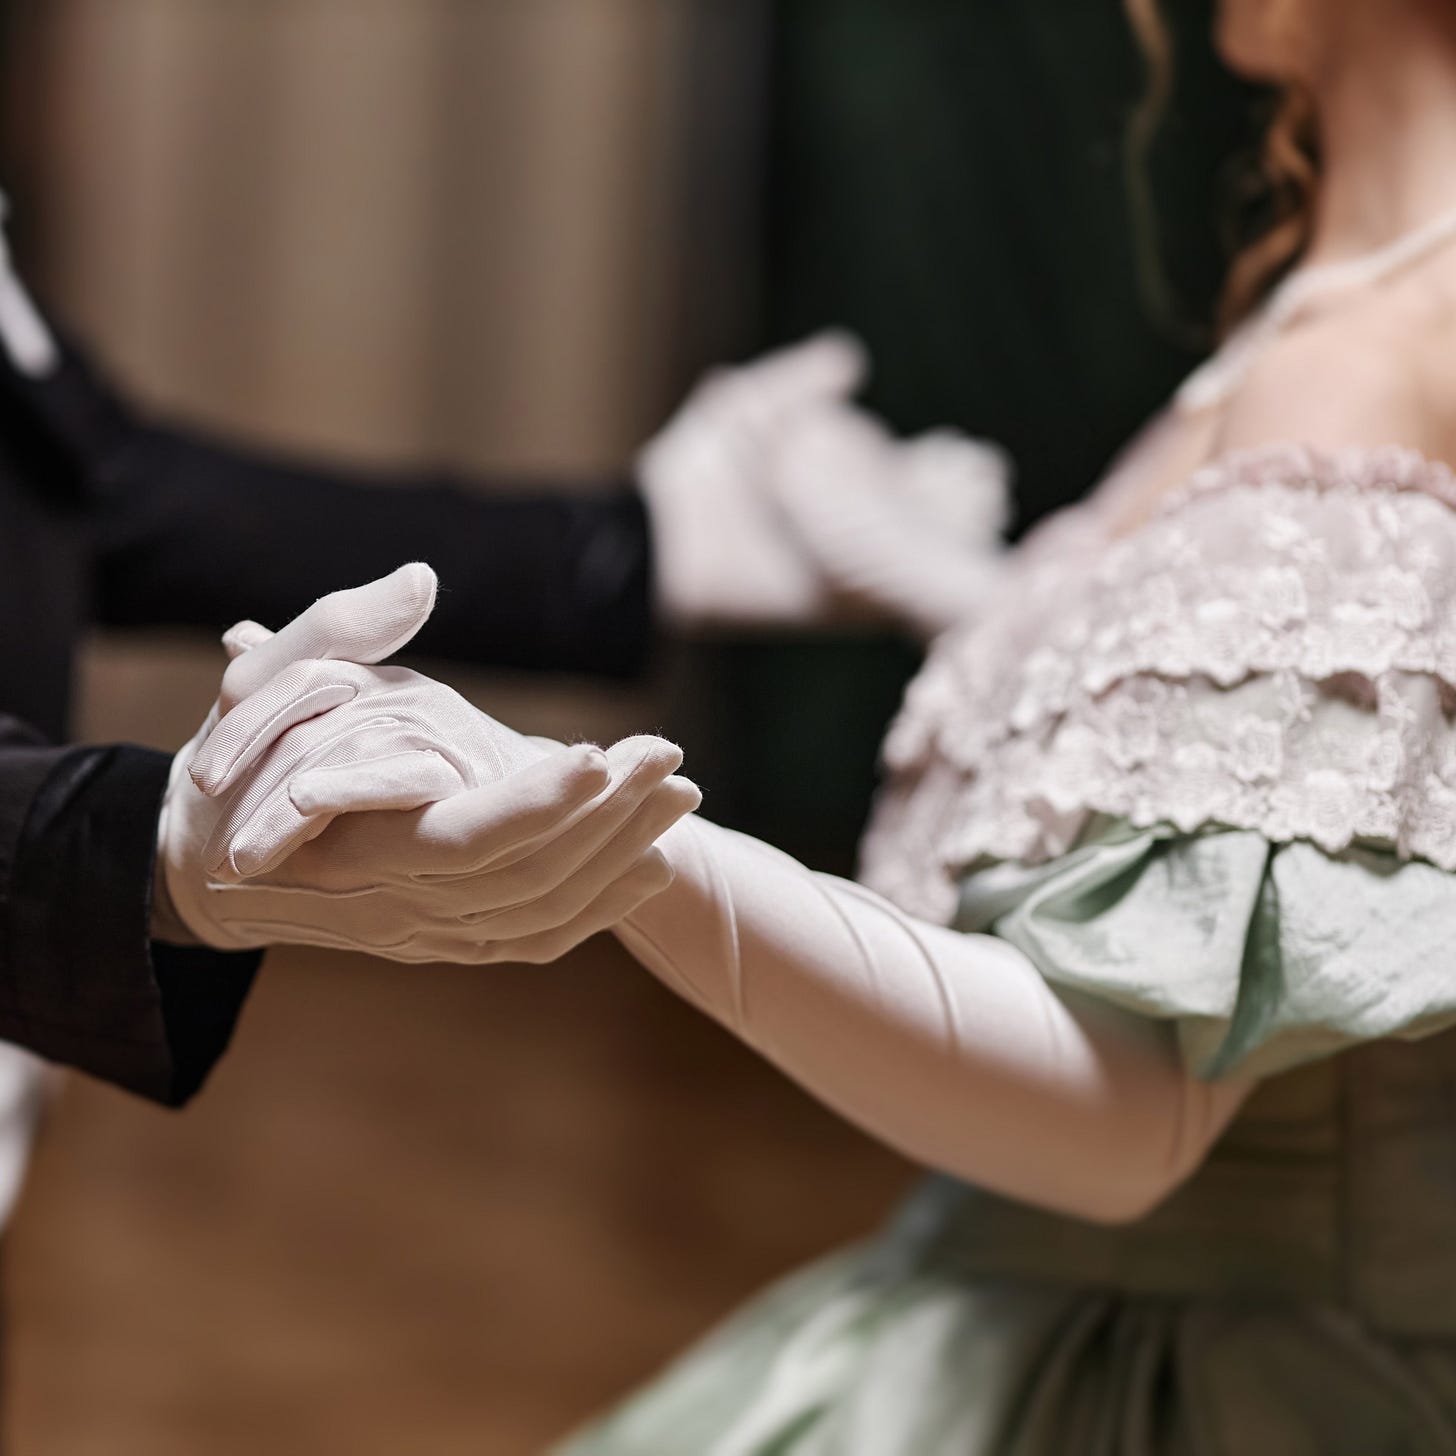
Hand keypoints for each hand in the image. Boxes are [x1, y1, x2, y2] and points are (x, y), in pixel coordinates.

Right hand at [157, 565, 700, 962]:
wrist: (204, 868)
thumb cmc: (228, 767)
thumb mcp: (259, 690)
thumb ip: (334, 631)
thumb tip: (419, 578)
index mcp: (354, 851)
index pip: (465, 841)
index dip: (536, 804)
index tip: (598, 753)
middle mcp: (401, 911)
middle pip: (528, 879)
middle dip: (608, 817)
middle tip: (670, 754)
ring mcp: (429, 937)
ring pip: (545, 911)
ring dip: (620, 854)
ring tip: (679, 793)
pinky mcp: (448, 941)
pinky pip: (539, 938)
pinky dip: (601, 906)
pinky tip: (653, 866)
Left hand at [638, 332, 1009, 638]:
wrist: (661, 532)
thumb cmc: (699, 468)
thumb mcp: (748, 403)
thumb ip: (801, 380)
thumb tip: (852, 360)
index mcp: (839, 483)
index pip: (910, 473)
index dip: (943, 467)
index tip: (970, 457)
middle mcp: (849, 530)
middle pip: (923, 516)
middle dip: (958, 502)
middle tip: (989, 487)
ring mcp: (842, 568)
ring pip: (912, 553)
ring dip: (949, 538)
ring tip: (985, 517)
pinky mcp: (830, 602)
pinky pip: (885, 591)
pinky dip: (916, 577)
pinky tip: (950, 558)